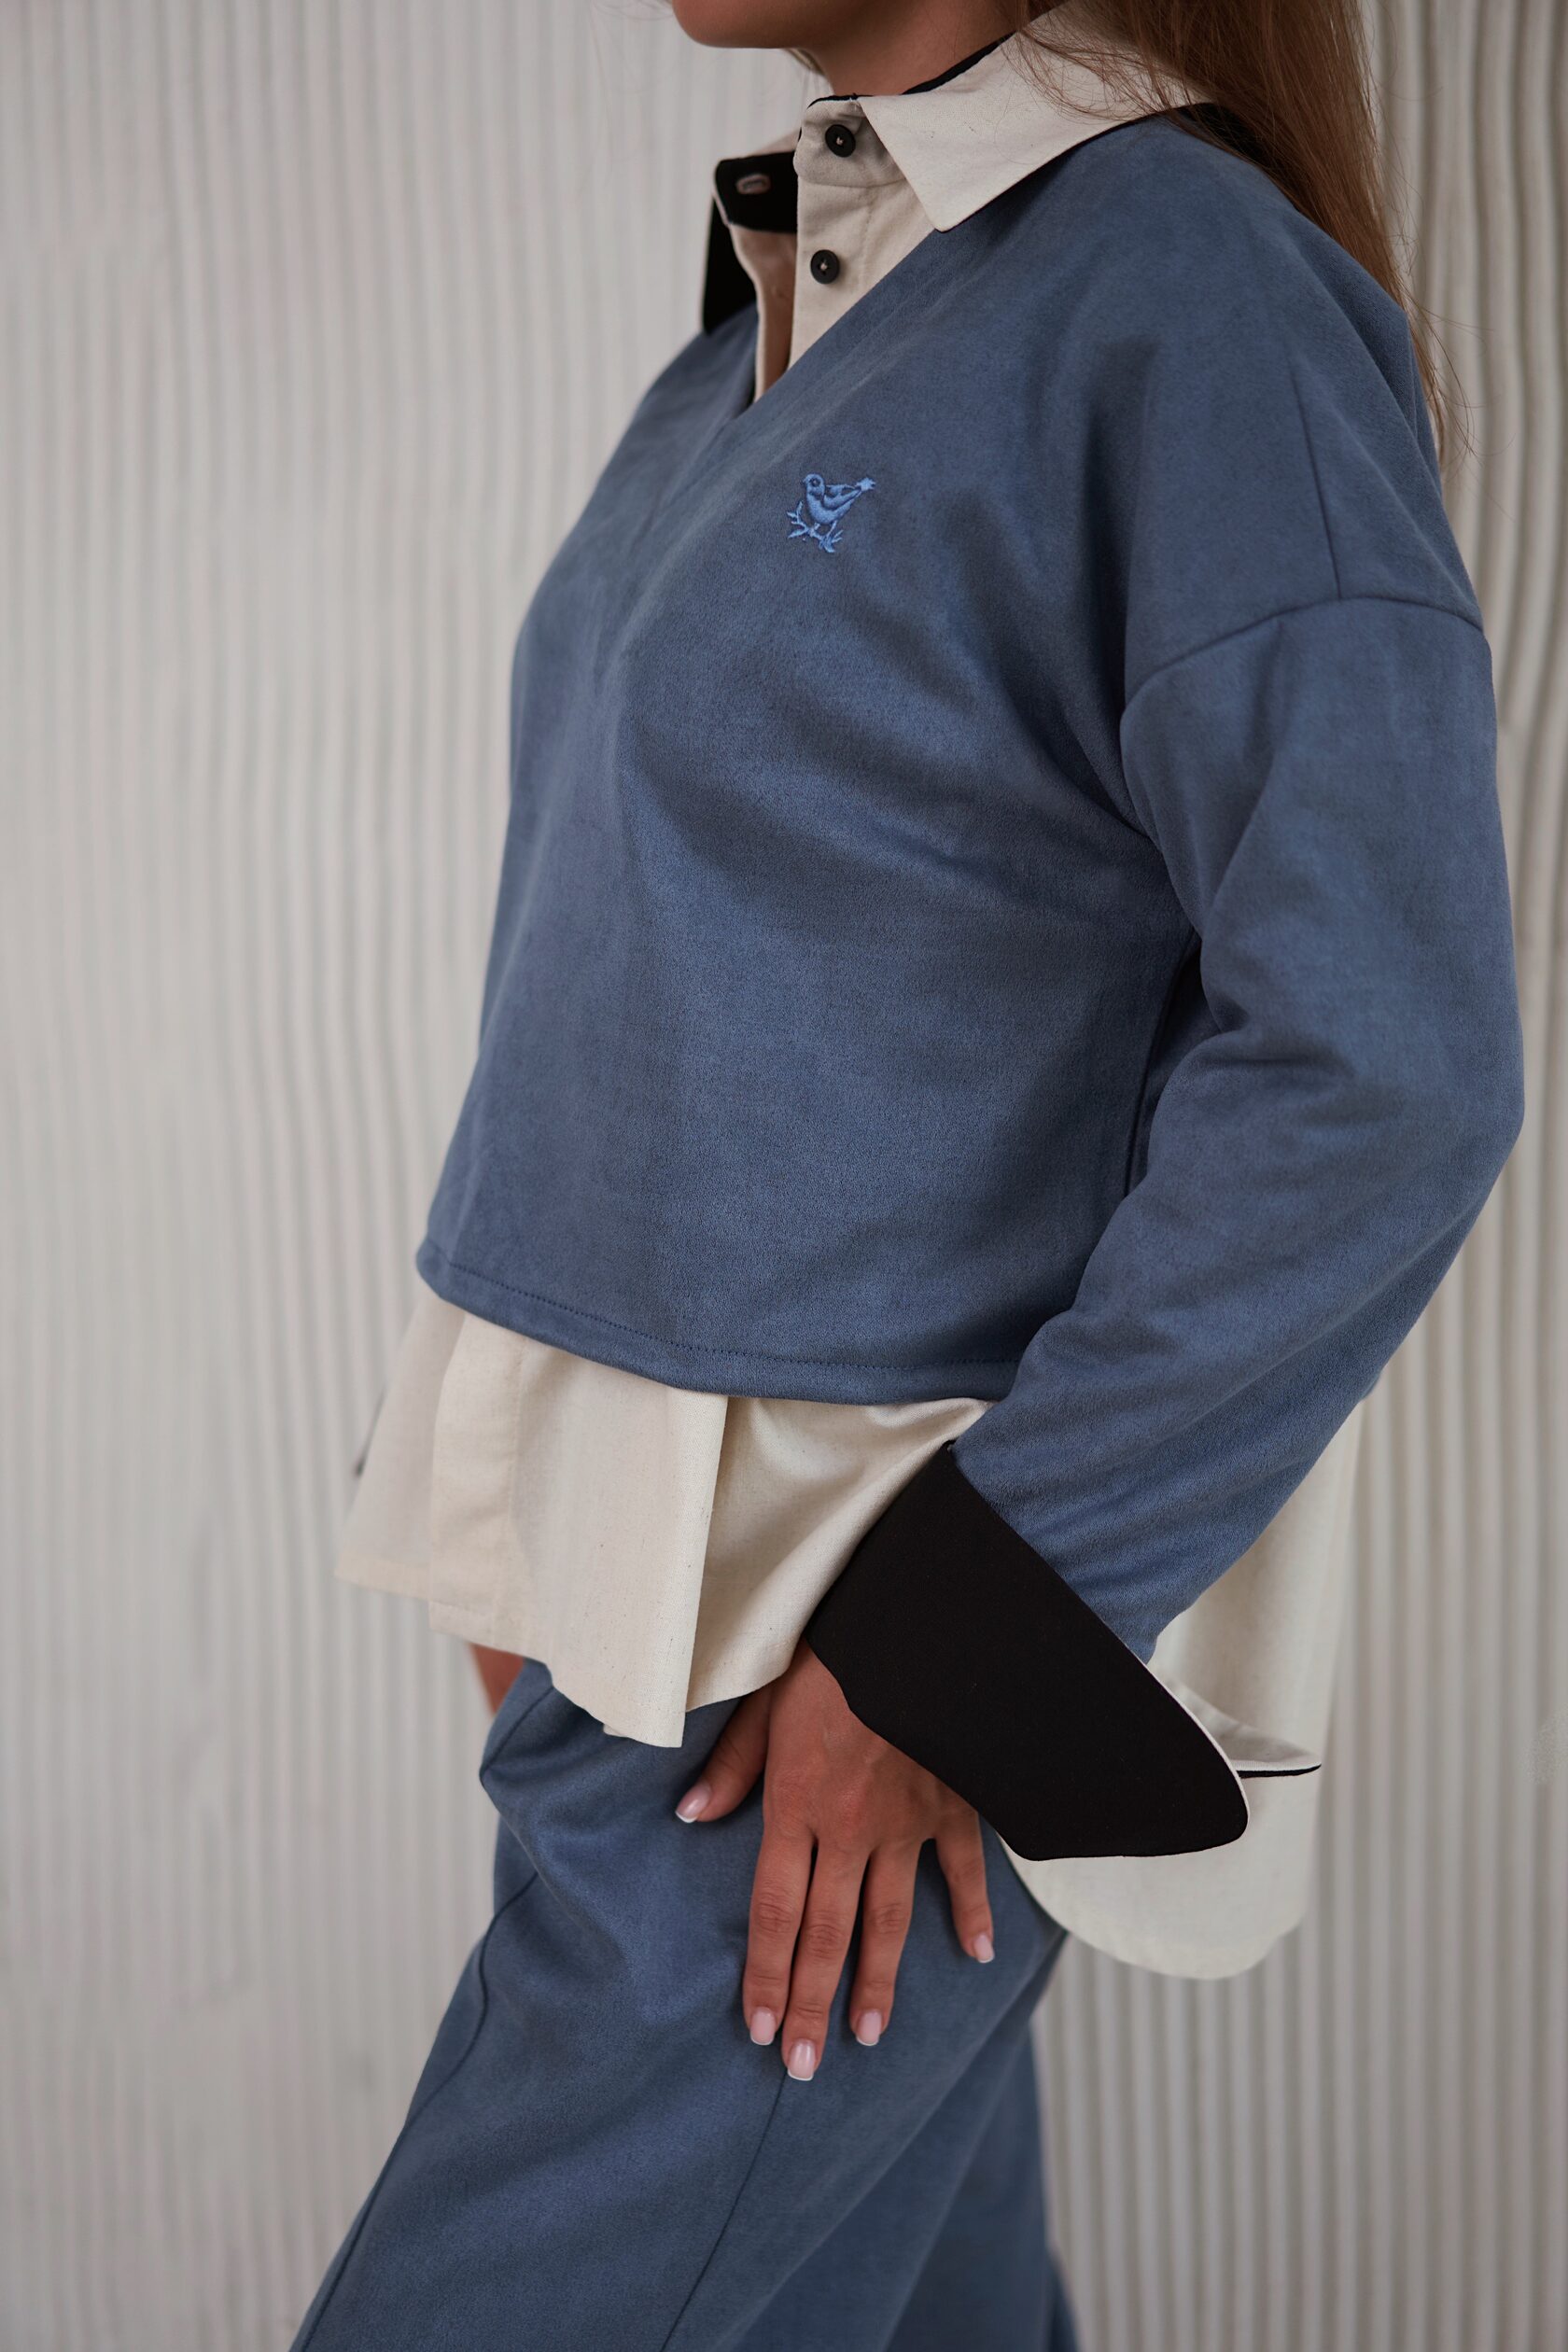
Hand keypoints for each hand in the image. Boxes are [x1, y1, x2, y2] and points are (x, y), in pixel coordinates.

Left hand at [674, 1640, 993, 2079]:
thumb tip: (689, 1816)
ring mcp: (906, 1823)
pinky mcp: (952, 1805)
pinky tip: (978, 1955)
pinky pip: (964, 1871)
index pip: (775, 1912)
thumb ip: (731, 1766)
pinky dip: (972, 1913)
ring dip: (879, 1983)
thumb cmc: (832, 1658)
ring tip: (868, 2035)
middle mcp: (849, 1830)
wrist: (916, 1629)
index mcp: (796, 1805)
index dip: (766, 1976)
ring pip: (888, 1919)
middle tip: (804, 2066)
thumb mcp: (764, 1701)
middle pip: (827, 1933)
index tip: (760, 2030)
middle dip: (813, 2004)